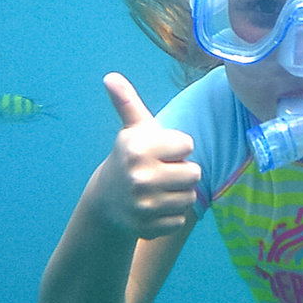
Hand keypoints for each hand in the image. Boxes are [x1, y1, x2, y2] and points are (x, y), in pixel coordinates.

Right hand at [99, 73, 200, 239]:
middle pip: (195, 173)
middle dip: (182, 172)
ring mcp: (142, 204)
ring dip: (179, 194)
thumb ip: (128, 102)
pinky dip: (170, 215)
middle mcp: (138, 176)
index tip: (160, 151)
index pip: (189, 144)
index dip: (178, 147)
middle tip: (160, 172)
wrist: (106, 201)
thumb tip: (110, 76)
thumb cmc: (130, 157)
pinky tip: (153, 208)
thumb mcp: (132, 130)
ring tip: (157, 189)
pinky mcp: (147, 226)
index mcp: (137, 148)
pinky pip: (180, 219)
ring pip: (190, 197)